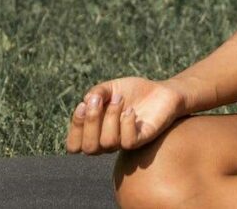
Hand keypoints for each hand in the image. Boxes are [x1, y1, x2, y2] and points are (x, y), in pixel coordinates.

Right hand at [65, 76, 186, 154]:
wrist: (162, 91)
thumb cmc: (133, 92)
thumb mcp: (111, 88)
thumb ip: (96, 93)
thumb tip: (87, 101)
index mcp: (95, 132)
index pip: (74, 146)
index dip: (75, 128)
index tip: (83, 105)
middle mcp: (108, 142)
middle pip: (88, 148)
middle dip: (90, 122)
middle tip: (99, 100)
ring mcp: (125, 142)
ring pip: (107, 143)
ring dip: (110, 117)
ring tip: (120, 99)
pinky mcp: (143, 139)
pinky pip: (128, 142)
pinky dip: (127, 124)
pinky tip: (132, 110)